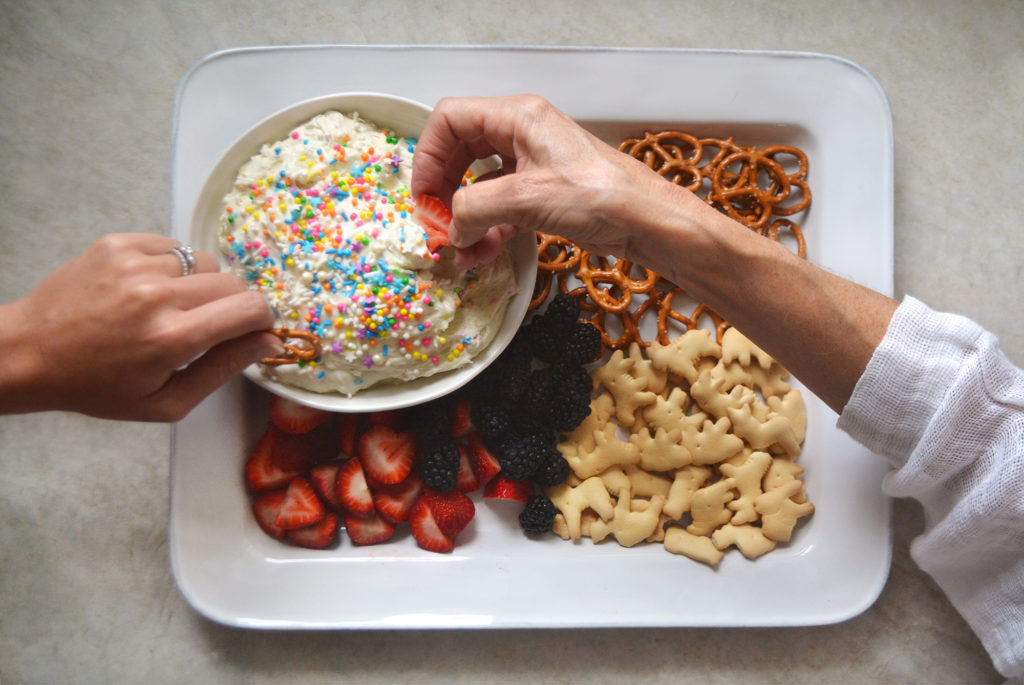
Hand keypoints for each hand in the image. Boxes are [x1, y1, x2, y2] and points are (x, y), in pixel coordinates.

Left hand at [0, 233, 279, 420]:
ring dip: (199, 285)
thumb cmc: (98, 386)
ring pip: (205, 263)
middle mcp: (157, 295)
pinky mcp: (119, 244)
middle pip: (234, 284)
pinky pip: (173, 247)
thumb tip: (270, 341)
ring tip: (168, 307)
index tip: (251, 330)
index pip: (251, 308)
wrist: (29, 353)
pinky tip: (147, 289)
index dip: (261, 320)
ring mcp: (136, 264)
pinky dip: (172, 267)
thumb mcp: (166, 402)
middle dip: (232, 306)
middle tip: (204, 326)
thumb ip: (224, 369)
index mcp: (173, 339)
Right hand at [412, 95, 712, 269]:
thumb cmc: (600, 197)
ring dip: (465, 217)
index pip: (450, 119)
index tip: (423, 196)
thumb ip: (475, 208)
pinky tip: (483, 254)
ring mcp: (533, 163)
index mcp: (518, 117)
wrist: (649, 223)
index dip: (428, 155)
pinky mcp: (544, 192)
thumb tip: (450, 229)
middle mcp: (522, 133)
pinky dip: (488, 229)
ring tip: (460, 252)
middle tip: (437, 225)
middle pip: (460, 151)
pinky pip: (501, 206)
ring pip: (480, 183)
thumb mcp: (527, 199)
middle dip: (444, 190)